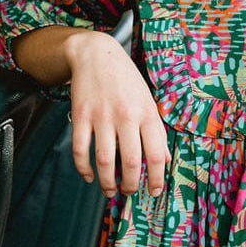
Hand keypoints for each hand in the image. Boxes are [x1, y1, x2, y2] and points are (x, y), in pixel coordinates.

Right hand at [64, 30, 170, 197]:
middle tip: (129, 192)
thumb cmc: (126, 80)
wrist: (96, 54)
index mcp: (146, 113)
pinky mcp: (80, 116)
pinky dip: (83, 168)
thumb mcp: (147, 101)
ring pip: (104, 160)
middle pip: (131, 161)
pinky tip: (89, 176)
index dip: (157, 178)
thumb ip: (156, 130)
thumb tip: (165, 159)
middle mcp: (126, 116)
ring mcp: (101, 116)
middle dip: (131, 184)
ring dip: (107, 182)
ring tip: (109, 190)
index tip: (155, 191)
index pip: (156, 154)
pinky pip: (80, 149)